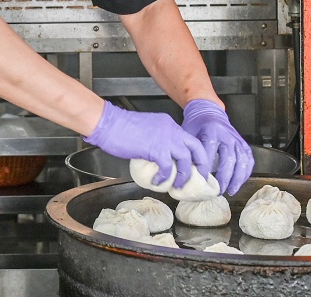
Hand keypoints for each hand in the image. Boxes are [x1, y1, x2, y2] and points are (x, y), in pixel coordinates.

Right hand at [85, 101, 208, 187]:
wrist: (108, 124)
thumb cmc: (120, 127)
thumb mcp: (147, 129)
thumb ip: (158, 139)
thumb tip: (161, 155)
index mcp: (169, 124)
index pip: (190, 139)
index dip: (195, 154)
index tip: (195, 165)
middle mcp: (171, 130)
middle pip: (196, 148)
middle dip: (202, 164)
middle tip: (200, 177)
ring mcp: (166, 139)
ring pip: (186, 160)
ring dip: (184, 175)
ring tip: (178, 185)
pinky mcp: (156, 149)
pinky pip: (168, 168)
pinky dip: (165, 178)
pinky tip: (158, 181)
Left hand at [181, 99, 254, 195]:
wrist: (209, 112)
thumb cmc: (197, 125)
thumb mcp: (189, 133)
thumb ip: (189, 150)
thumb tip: (186, 172)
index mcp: (212, 131)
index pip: (210, 152)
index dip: (206, 168)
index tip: (202, 181)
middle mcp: (227, 135)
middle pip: (229, 159)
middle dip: (224, 177)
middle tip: (218, 190)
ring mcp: (237, 139)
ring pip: (242, 161)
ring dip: (237, 178)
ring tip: (230, 190)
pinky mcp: (243, 143)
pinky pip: (248, 159)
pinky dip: (246, 172)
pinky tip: (239, 182)